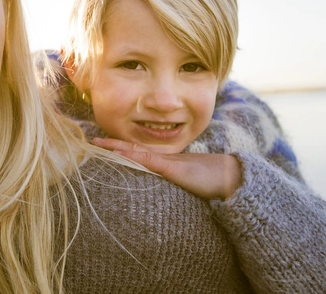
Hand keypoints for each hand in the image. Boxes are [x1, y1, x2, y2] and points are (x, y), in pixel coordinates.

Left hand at [91, 138, 242, 199]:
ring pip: (138, 152)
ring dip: (119, 148)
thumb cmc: (210, 181)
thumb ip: (172, 179)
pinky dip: (136, 157)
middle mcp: (163, 159)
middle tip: (93, 140)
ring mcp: (168, 162)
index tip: (102, 145)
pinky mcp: (174, 168)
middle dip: (113, 145)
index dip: (120, 149)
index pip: (137, 154)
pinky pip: (151, 161)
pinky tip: (123, 154)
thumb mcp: (186, 181)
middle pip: (133, 150)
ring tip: (100, 143)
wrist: (232, 177)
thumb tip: (158, 185)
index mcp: (164, 163)